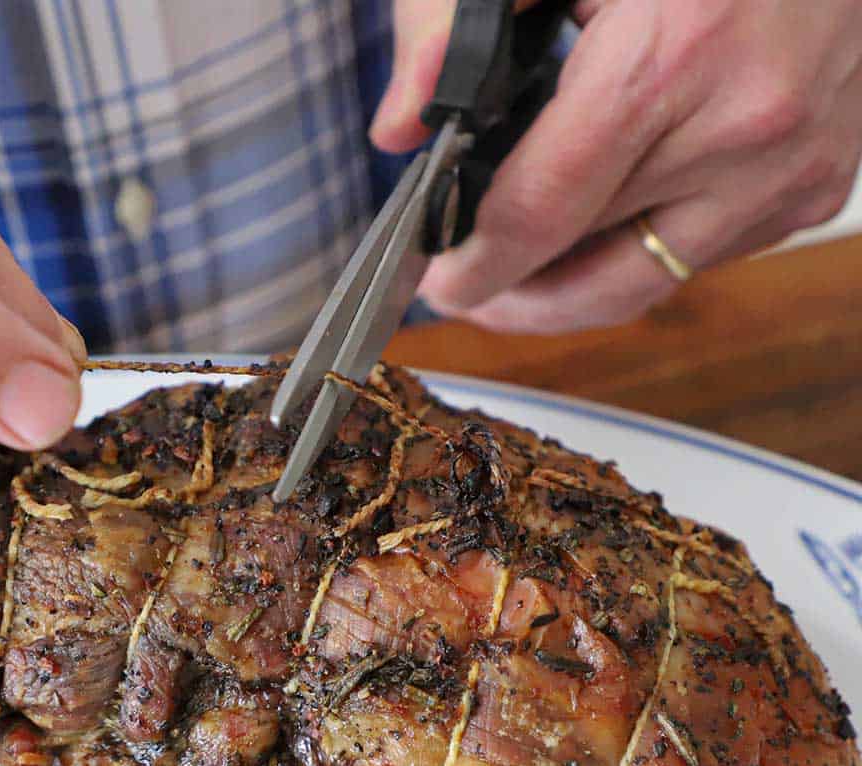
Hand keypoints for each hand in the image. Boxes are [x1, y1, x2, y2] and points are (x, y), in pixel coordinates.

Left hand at [372, 0, 861, 332]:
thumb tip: (397, 130)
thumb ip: (452, 25)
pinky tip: (608, 219)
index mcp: (672, 55)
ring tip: (523, 268)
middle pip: (590, 270)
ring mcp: (791, 166)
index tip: (439, 287)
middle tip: (470, 285)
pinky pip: (701, 259)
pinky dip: (642, 252)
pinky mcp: (816, 186)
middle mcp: (746, 128)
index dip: (476, 268)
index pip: (541, 214)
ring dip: (573, 288)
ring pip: (645, 283)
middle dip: (514, 291)